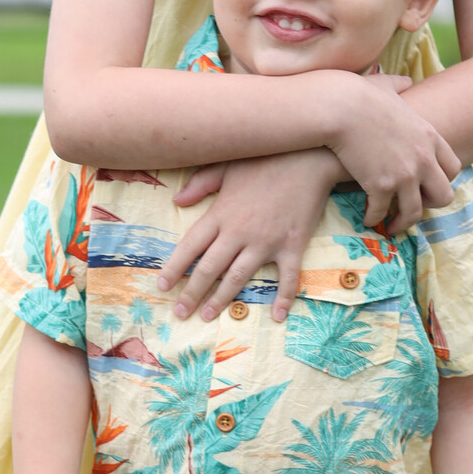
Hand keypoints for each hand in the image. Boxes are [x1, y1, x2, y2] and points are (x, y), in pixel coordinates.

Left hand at [160, 148, 342, 321]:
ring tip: (207, 316)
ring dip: (222, 299)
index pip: (191, 246)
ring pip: (238, 277)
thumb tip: (176, 200)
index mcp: (221, 213)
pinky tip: (277, 317)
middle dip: (192, 293)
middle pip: (210, 268)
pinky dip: (283, 298)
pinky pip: (287, 277)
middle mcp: (239, 232)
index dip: (174, 268)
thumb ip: (200, 184)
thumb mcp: (227, 166)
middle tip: (181, 313)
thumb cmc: (265, 158)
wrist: (310, 156)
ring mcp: (267, 241)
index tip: (162, 286)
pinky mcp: (292, 245)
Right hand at [331, 75, 459, 231]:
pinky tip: (367, 218)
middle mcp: (424, 159)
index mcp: (429, 137)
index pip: (454, 167)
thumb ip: (401, 85)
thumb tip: (406, 79)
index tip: (428, 185)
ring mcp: (405, 175)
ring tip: (391, 225)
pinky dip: (374, 218)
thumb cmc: (359, 94)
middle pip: (444, 196)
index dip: (442, 180)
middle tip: (413, 206)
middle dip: (429, 204)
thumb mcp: (388, 87)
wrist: (340, 106)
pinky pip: (382, 213)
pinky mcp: (382, 186)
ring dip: (402, 222)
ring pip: (415, 212)